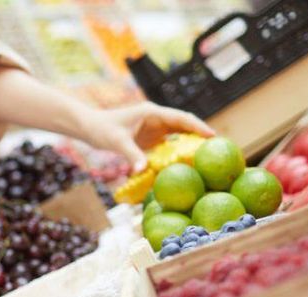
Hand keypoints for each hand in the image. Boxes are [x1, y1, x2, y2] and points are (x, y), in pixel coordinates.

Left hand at [84, 103, 214, 172]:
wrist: (89, 127)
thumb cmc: (102, 130)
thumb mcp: (117, 142)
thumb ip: (132, 155)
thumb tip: (142, 171)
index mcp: (152, 113)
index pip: (180, 118)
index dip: (197, 126)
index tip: (212, 135)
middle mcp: (156, 118)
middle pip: (184, 124)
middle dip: (200, 134)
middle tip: (217, 147)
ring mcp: (154, 127)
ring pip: (178, 134)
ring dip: (191, 143)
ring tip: (207, 156)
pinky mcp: (150, 137)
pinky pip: (168, 143)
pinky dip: (177, 151)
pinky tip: (187, 163)